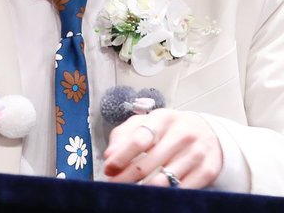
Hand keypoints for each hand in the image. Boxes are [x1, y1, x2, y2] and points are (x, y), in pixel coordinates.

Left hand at [103, 109, 222, 188]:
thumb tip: (109, 155)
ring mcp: (196, 153)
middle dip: (126, 179)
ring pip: (163, 182)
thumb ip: (125, 135)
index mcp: (163, 118)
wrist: (207, 133)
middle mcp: (182, 133)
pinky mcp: (207, 171)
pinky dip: (164, 197)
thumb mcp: (147, 123)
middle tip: (114, 186)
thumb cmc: (169, 129)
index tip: (108, 170)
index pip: (139, 139)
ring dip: (143, 191)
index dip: (121, 157)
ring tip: (131, 194)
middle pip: (148, 164)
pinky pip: (181, 192)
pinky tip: (154, 197)